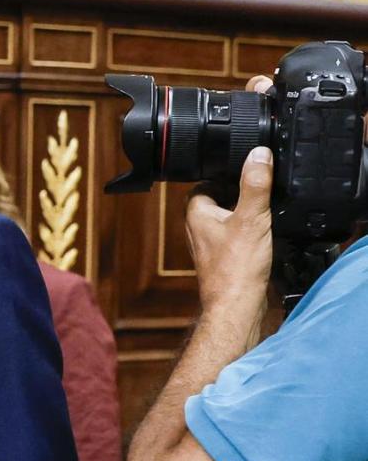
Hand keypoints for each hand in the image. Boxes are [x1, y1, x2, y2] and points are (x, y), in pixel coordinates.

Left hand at [186, 140, 272, 312]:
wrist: (236, 306)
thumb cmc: (236, 268)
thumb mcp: (251, 218)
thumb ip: (255, 184)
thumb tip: (258, 154)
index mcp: (196, 213)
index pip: (204, 182)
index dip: (225, 174)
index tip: (246, 172)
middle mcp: (198, 228)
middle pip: (217, 198)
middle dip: (238, 193)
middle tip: (259, 192)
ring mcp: (209, 244)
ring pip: (227, 218)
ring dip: (244, 213)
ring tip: (263, 213)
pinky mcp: (223, 257)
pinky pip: (235, 235)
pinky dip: (248, 231)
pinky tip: (264, 234)